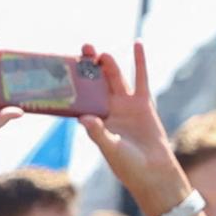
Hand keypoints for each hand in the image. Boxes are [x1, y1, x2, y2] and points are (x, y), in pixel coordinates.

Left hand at [75, 42, 188, 215]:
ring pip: (115, 79)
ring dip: (108, 64)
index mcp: (94, 121)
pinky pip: (140, 78)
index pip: (79, 99)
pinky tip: (137, 44)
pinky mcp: (143, 103)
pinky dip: (139, 61)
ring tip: (100, 52)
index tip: (63, 71)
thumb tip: (84, 118)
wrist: (153, 171)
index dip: (72, 86)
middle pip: (95, 84)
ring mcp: (125, 105)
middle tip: (81, 51)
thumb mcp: (110, 149)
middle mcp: (108, 110)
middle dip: (88, 68)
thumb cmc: (128, 165)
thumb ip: (98, 133)